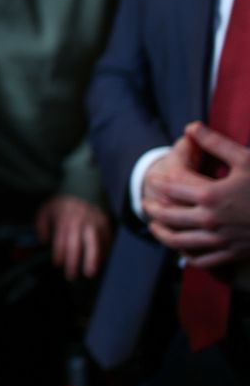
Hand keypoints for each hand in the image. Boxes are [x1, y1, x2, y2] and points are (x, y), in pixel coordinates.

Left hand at [35, 195, 109, 279]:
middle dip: (73, 263)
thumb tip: (43, 241)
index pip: (61, 241)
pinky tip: (101, 263)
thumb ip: (41, 225)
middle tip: (71, 276)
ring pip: (94, 244)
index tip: (57, 265)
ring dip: (92, 260)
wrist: (84, 188)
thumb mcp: (46, 209)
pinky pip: (107, 241)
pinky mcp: (106, 224)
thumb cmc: (62, 204)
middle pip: (76, 245)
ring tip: (90, 273)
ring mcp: (94, 223)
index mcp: (64, 219)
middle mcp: (80, 222)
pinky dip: (105, 253)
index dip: (59, 254)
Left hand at [145, 122, 249, 268]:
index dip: (158, 183)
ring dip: (162, 234)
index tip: (152, 180)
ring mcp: (220, 240)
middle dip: (154, 209)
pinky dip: (187, 255)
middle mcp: (210, 219)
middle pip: (169, 216)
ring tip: (155, 227)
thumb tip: (191, 126)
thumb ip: (216, 143)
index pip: (171, 188)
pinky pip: (201, 259)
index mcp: (210, 195)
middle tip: (145, 204)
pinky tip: (183, 248)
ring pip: (179, 241)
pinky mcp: (232, 254)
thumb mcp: (245, 160)